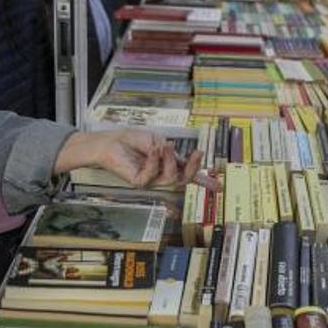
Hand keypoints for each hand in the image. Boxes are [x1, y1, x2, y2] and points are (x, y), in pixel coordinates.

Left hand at [53, 130, 202, 187]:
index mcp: (167, 165)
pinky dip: (154, 160)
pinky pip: (152, 175)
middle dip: (193, 167)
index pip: (188, 175)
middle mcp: (160, 175)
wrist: (109, 141)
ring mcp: (150, 180)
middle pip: (183, 180)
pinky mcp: (138, 182)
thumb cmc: (131, 140)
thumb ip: (173, 153)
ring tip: (162, 144)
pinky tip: (152, 149)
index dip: (204, 181)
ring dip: (169, 159)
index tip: (218, 188)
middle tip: (198, 153)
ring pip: (170, 178)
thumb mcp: (158, 141)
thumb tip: (186, 159)